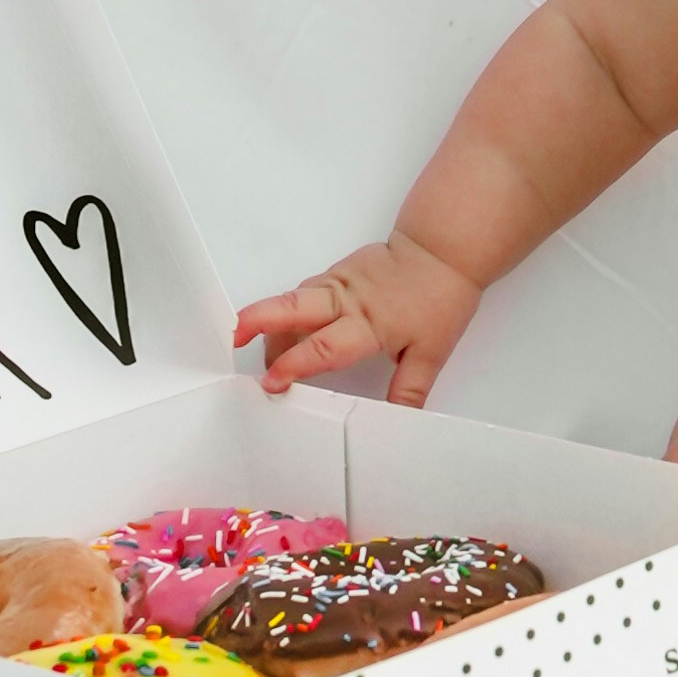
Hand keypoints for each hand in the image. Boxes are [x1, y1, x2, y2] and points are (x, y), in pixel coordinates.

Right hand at [231, 233, 483, 405]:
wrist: (444, 248)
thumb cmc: (440, 298)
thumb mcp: (431, 352)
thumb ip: (408, 390)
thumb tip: (395, 428)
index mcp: (367, 323)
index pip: (323, 347)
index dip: (294, 365)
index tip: (270, 383)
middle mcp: (346, 300)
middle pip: (293, 308)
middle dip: (260, 321)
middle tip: (234, 338)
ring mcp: (339, 282)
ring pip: (295, 299)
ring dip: (271, 320)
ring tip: (252, 345)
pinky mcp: (339, 273)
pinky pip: (306, 291)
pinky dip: (288, 309)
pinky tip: (283, 326)